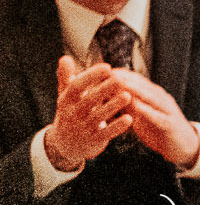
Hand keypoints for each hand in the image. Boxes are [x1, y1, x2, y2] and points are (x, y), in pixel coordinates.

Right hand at [45, 54, 132, 170]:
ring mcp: (82, 129)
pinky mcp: (93, 141)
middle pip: (88, 101)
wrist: (64, 146)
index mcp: (66, 102)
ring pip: (98, 117)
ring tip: (128, 96)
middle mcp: (72, 115)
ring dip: (112, 107)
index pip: (76, 87)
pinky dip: (117, 127)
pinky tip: (130, 119)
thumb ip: (67, 78)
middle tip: (120, 79)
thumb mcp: (66, 97)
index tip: (107, 67)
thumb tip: (64, 57)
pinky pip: (105, 134)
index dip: (90, 77)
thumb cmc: (70, 113)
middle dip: (103, 90)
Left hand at [109, 68, 199, 166]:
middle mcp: (161, 99)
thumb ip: (129, 107)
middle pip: (143, 85)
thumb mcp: (142, 116)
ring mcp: (167, 110)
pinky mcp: (170, 124)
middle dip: (126, 78)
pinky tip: (135, 107)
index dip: (121, 75)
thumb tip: (108, 98)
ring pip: (150, 97)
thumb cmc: (159, 131)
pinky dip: (146, 111)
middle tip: (109, 72)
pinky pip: (157, 116)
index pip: (137, 81)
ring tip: (120, 83)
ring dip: (135, 89)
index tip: (104, 71)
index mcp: (154, 96)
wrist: (184, 146)